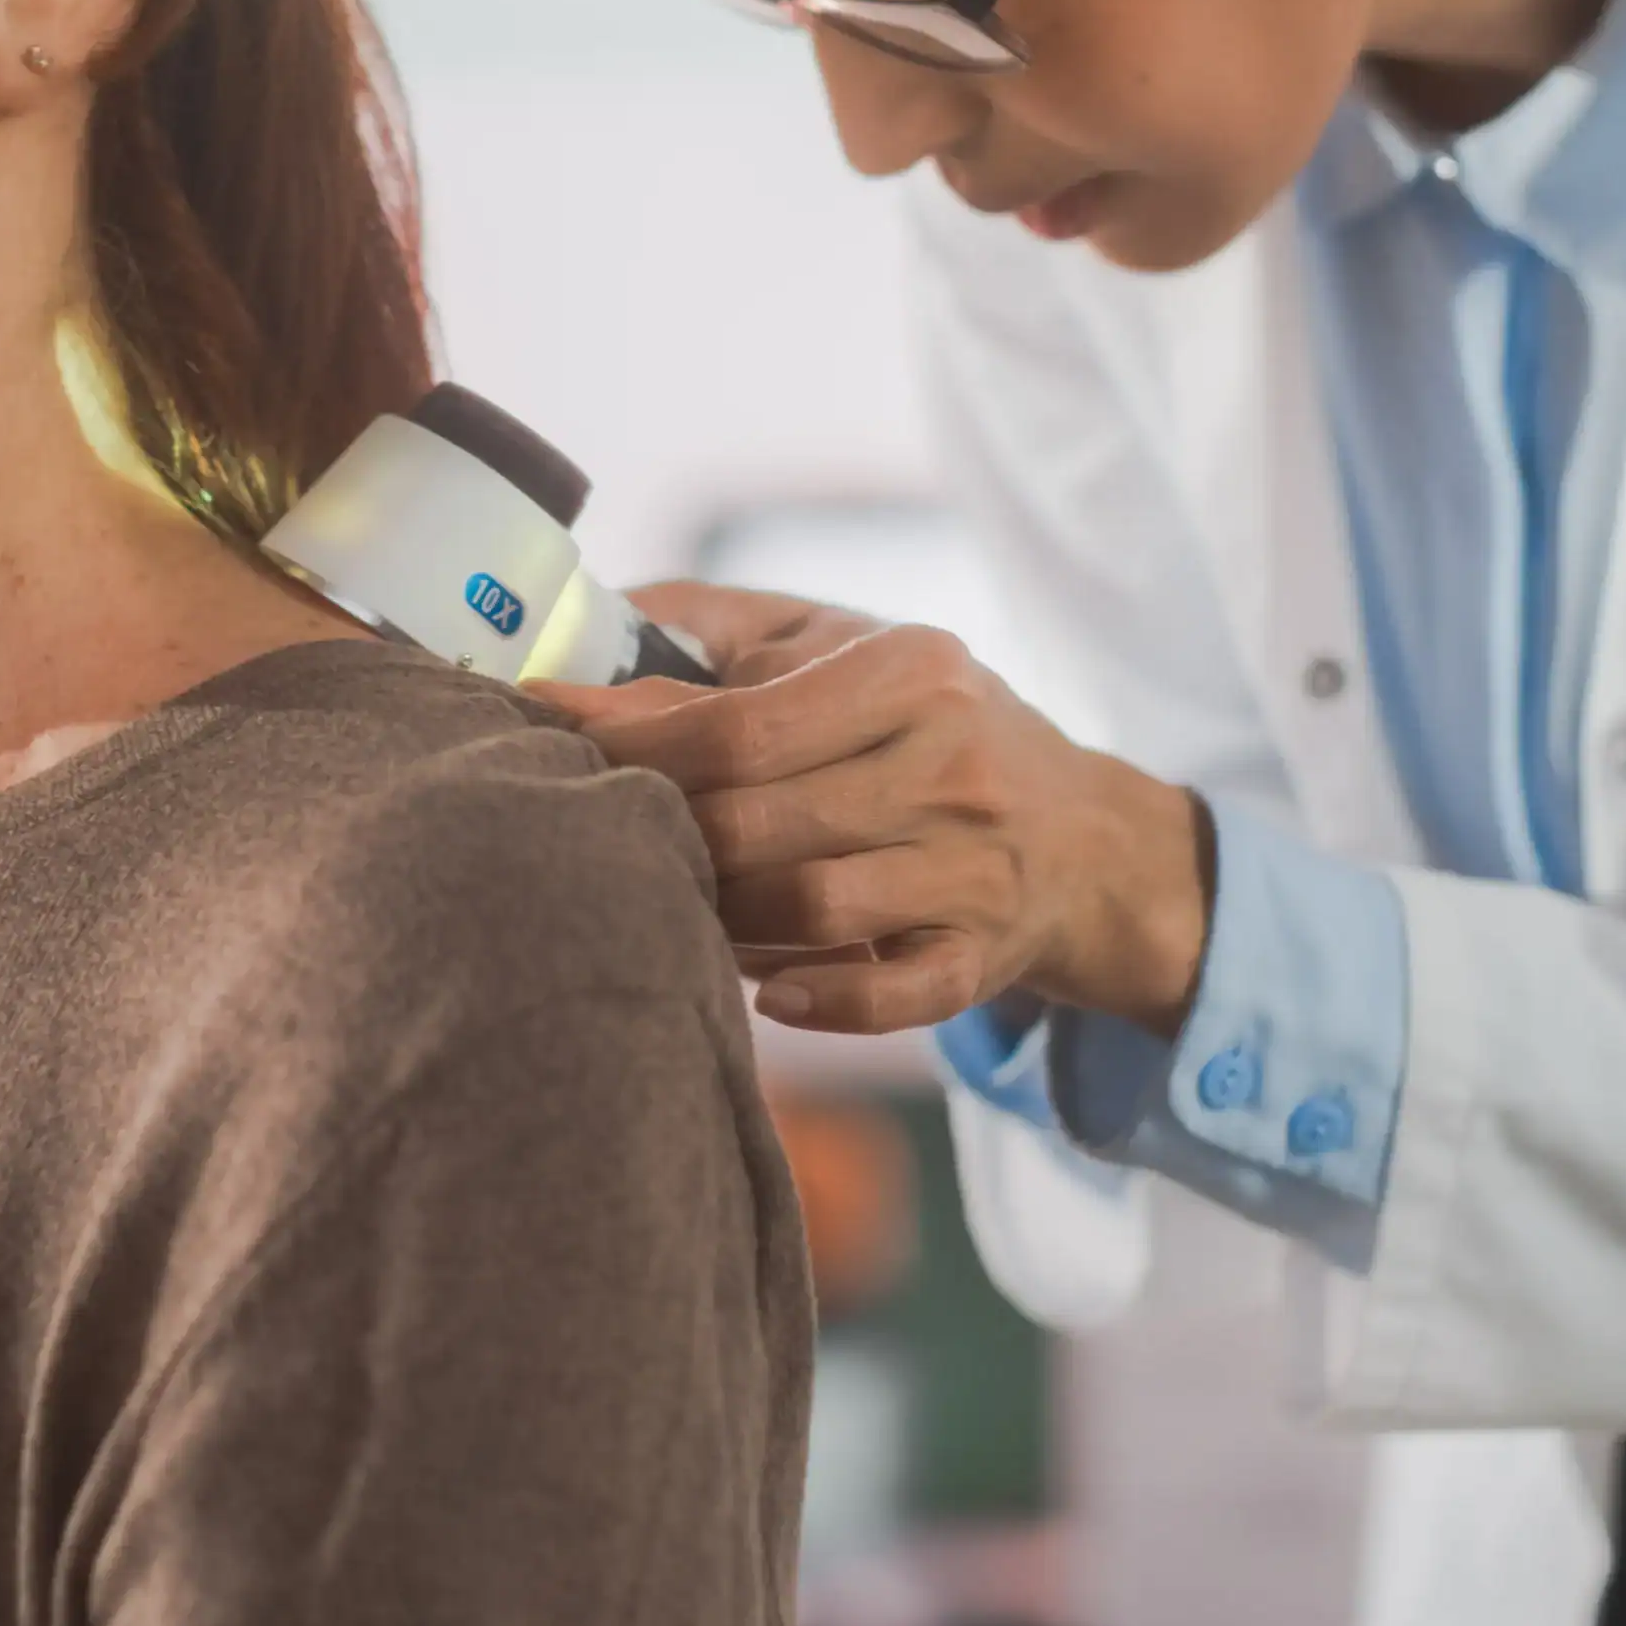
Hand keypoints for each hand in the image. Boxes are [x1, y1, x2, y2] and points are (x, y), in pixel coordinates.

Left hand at [533, 583, 1209, 1037]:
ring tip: (675, 907)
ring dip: (724, 919)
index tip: (538, 727)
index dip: (630, 737)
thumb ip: (718, 634)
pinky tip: (767, 993)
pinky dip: (822, 999)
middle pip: (761, 819)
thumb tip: (587, 627)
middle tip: (591, 840)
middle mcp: (953, 762)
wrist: (1087, 832)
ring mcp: (978, 866)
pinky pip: (896, 992)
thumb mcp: (846, 646)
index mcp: (911, 670)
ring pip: (813, 905)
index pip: (742, 720)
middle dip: (664, 835)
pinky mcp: (990, 955)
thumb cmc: (927, 724)